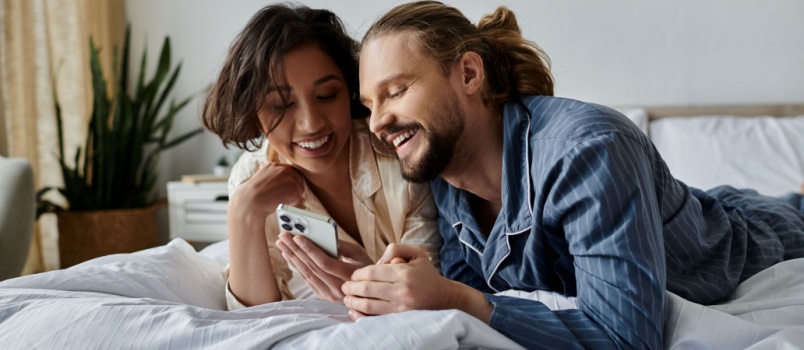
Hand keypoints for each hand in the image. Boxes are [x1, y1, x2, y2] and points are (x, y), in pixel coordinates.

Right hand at [228, 162, 304, 221]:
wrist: (250, 202)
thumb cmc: (251, 194)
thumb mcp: (260, 178)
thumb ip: (270, 175)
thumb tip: (278, 178)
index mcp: (273, 166)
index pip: (290, 170)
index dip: (290, 180)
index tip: (286, 188)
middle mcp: (282, 169)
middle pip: (297, 178)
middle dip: (294, 188)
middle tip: (286, 197)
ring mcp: (289, 178)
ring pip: (299, 188)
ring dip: (294, 196)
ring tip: (284, 202)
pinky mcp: (294, 189)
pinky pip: (299, 197)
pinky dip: (294, 203)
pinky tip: (285, 205)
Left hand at [277, 232, 374, 301]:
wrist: (370, 290)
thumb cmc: (365, 266)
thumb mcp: (359, 253)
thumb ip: (342, 246)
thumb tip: (322, 237)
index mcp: (350, 275)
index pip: (325, 263)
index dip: (310, 250)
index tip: (297, 236)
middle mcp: (339, 288)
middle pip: (312, 267)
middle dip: (295, 250)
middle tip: (283, 236)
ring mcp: (330, 295)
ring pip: (307, 274)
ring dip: (292, 257)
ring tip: (281, 243)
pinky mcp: (323, 296)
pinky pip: (307, 280)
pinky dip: (296, 267)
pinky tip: (288, 255)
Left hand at [341, 244, 457, 318]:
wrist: (444, 298)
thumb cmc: (427, 273)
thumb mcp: (416, 252)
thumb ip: (395, 249)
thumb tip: (377, 263)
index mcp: (404, 273)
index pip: (373, 272)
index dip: (358, 274)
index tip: (352, 276)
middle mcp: (402, 291)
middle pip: (368, 289)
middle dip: (351, 288)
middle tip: (344, 287)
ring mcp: (401, 308)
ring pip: (369, 306)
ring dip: (353, 302)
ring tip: (346, 298)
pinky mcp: (401, 319)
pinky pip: (376, 319)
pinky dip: (362, 316)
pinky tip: (354, 311)